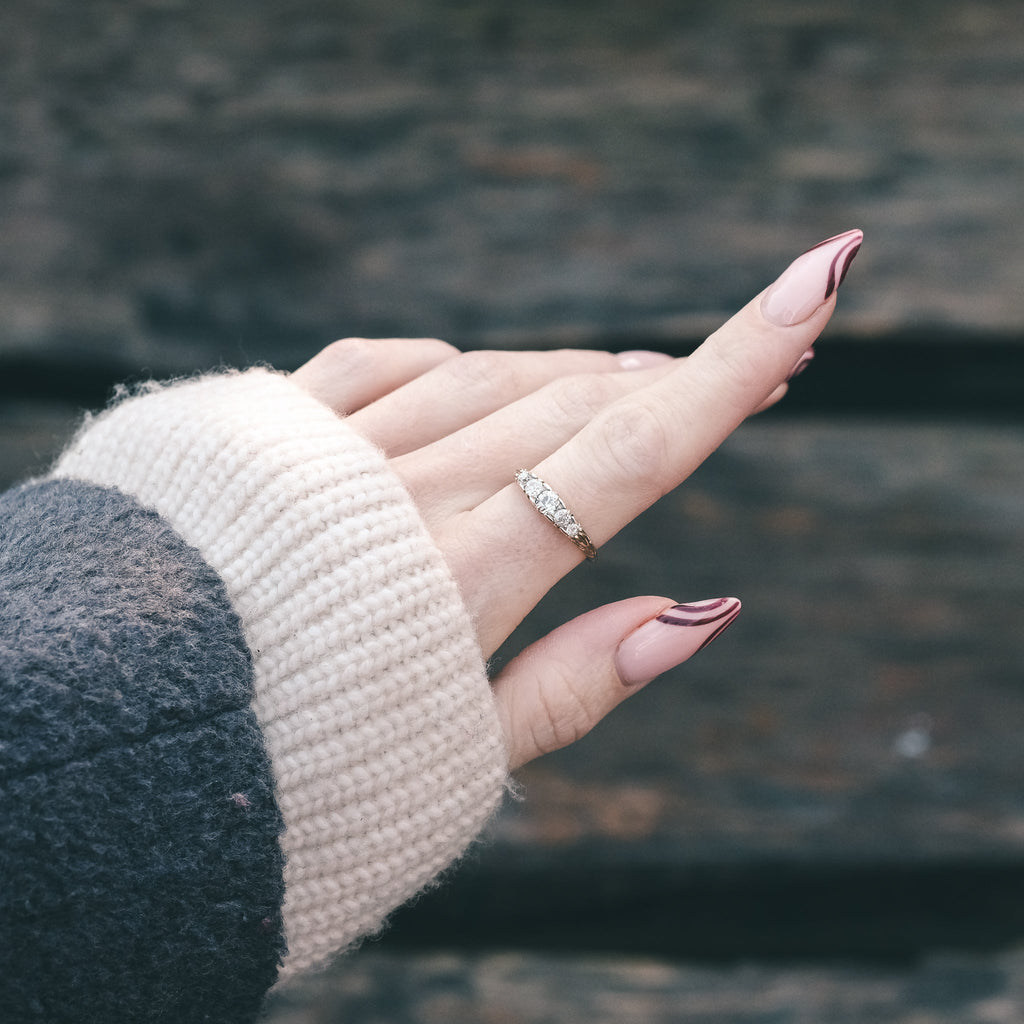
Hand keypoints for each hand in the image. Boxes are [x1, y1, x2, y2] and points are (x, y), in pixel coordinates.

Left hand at [292, 230, 861, 768]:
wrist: (128, 746)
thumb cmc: (308, 773)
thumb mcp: (459, 758)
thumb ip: (580, 682)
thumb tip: (701, 614)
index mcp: (463, 581)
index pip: (634, 452)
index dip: (733, 371)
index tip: (813, 290)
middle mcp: (404, 497)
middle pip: (573, 406)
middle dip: (672, 378)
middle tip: (752, 358)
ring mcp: (329, 455)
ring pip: (487, 377)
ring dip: (571, 372)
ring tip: (632, 376)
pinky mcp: (263, 433)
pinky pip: (373, 364)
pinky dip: (438, 359)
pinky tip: (469, 364)